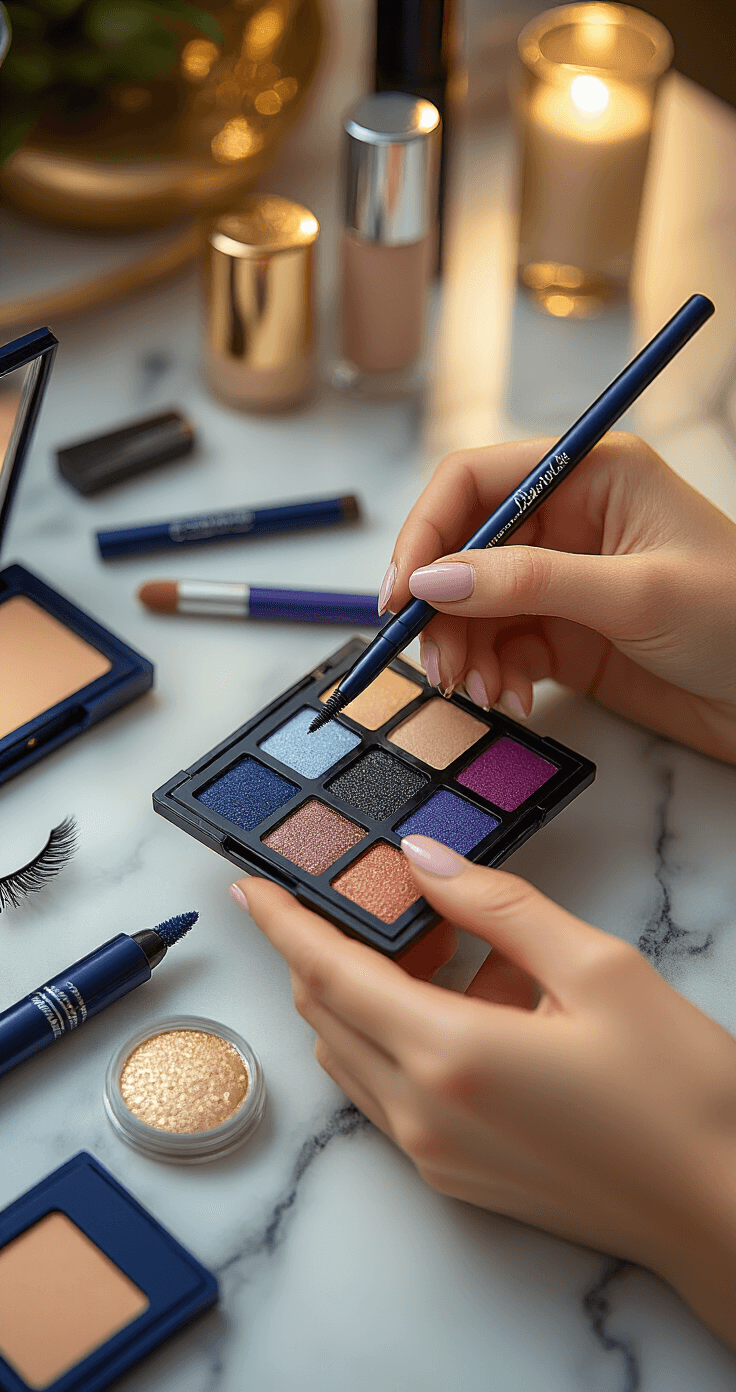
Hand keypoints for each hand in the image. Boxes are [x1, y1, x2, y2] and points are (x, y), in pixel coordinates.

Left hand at [231, 847, 735, 1350]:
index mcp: (449, 1055)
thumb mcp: (597, 969)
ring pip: (356, 1055)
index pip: (330, 973)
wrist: (720, 1209)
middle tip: (380, 898)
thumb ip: (498, 907)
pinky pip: (393, 1094)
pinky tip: (478, 1006)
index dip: (283, 923)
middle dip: (333, 948)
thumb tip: (422, 860)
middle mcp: (422, 1115)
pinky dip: (404, 1039)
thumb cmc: (676, 1091)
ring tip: (445, 948)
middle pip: (330, 1014)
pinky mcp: (455, 1180)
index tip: (249, 885)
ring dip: (371, 994)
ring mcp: (433, 1157)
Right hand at [378, 434, 735, 762]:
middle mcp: (569, 520)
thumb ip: (529, 583)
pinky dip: (494, 675)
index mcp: (591, 474)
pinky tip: (512, 699)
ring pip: (475, 606)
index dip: (427, 532)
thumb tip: (434, 580)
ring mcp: (565, 580)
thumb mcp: (635, 594)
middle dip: (443, 609)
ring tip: (480, 693)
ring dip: (464, 651)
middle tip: (438, 665)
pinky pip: (502, 647)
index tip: (402, 594)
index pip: (474, 481)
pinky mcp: (567, 634)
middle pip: (464, 551)